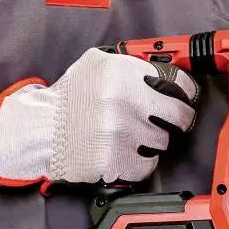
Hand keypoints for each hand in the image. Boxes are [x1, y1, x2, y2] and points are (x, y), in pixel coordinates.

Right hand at [0, 50, 197, 188]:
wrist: (40, 130)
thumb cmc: (69, 99)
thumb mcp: (96, 64)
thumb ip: (131, 64)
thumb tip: (167, 69)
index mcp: (122, 74)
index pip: (179, 83)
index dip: (187, 92)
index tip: (187, 97)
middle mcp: (124, 102)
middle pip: (179, 116)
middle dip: (177, 119)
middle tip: (168, 120)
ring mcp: (120, 134)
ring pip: (163, 142)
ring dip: (152, 140)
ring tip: (131, 135)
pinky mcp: (114, 161)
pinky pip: (147, 165)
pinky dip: (140, 162)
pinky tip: (125, 152)